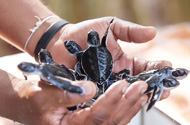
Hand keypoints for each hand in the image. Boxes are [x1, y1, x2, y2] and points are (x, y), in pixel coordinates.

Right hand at [14, 78, 147, 124]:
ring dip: (130, 106)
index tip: (122, 84)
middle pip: (111, 121)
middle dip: (128, 103)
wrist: (28, 103)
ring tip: (142, 93)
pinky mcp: (91, 122)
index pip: (96, 117)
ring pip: (115, 121)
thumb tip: (92, 88)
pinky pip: (111, 118)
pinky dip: (125, 108)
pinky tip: (133, 99)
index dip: (111, 100)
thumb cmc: (32, 100)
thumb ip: (66, 93)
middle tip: (142, 88)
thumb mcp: (43, 96)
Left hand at [47, 17, 170, 99]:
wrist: (61, 40)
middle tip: (164, 89)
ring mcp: (104, 84)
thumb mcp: (111, 27)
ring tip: (148, 94)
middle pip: (137, 84)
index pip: (144, 68)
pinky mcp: (91, 90)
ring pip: (123, 94)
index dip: (156, 68)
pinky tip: (122, 100)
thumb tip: (153, 32)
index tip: (167, 68)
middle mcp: (116, 76)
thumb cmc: (85, 33)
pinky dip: (113, 99)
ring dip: (136, 95)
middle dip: (152, 86)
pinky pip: (104, 97)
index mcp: (123, 62)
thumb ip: (130, 31)